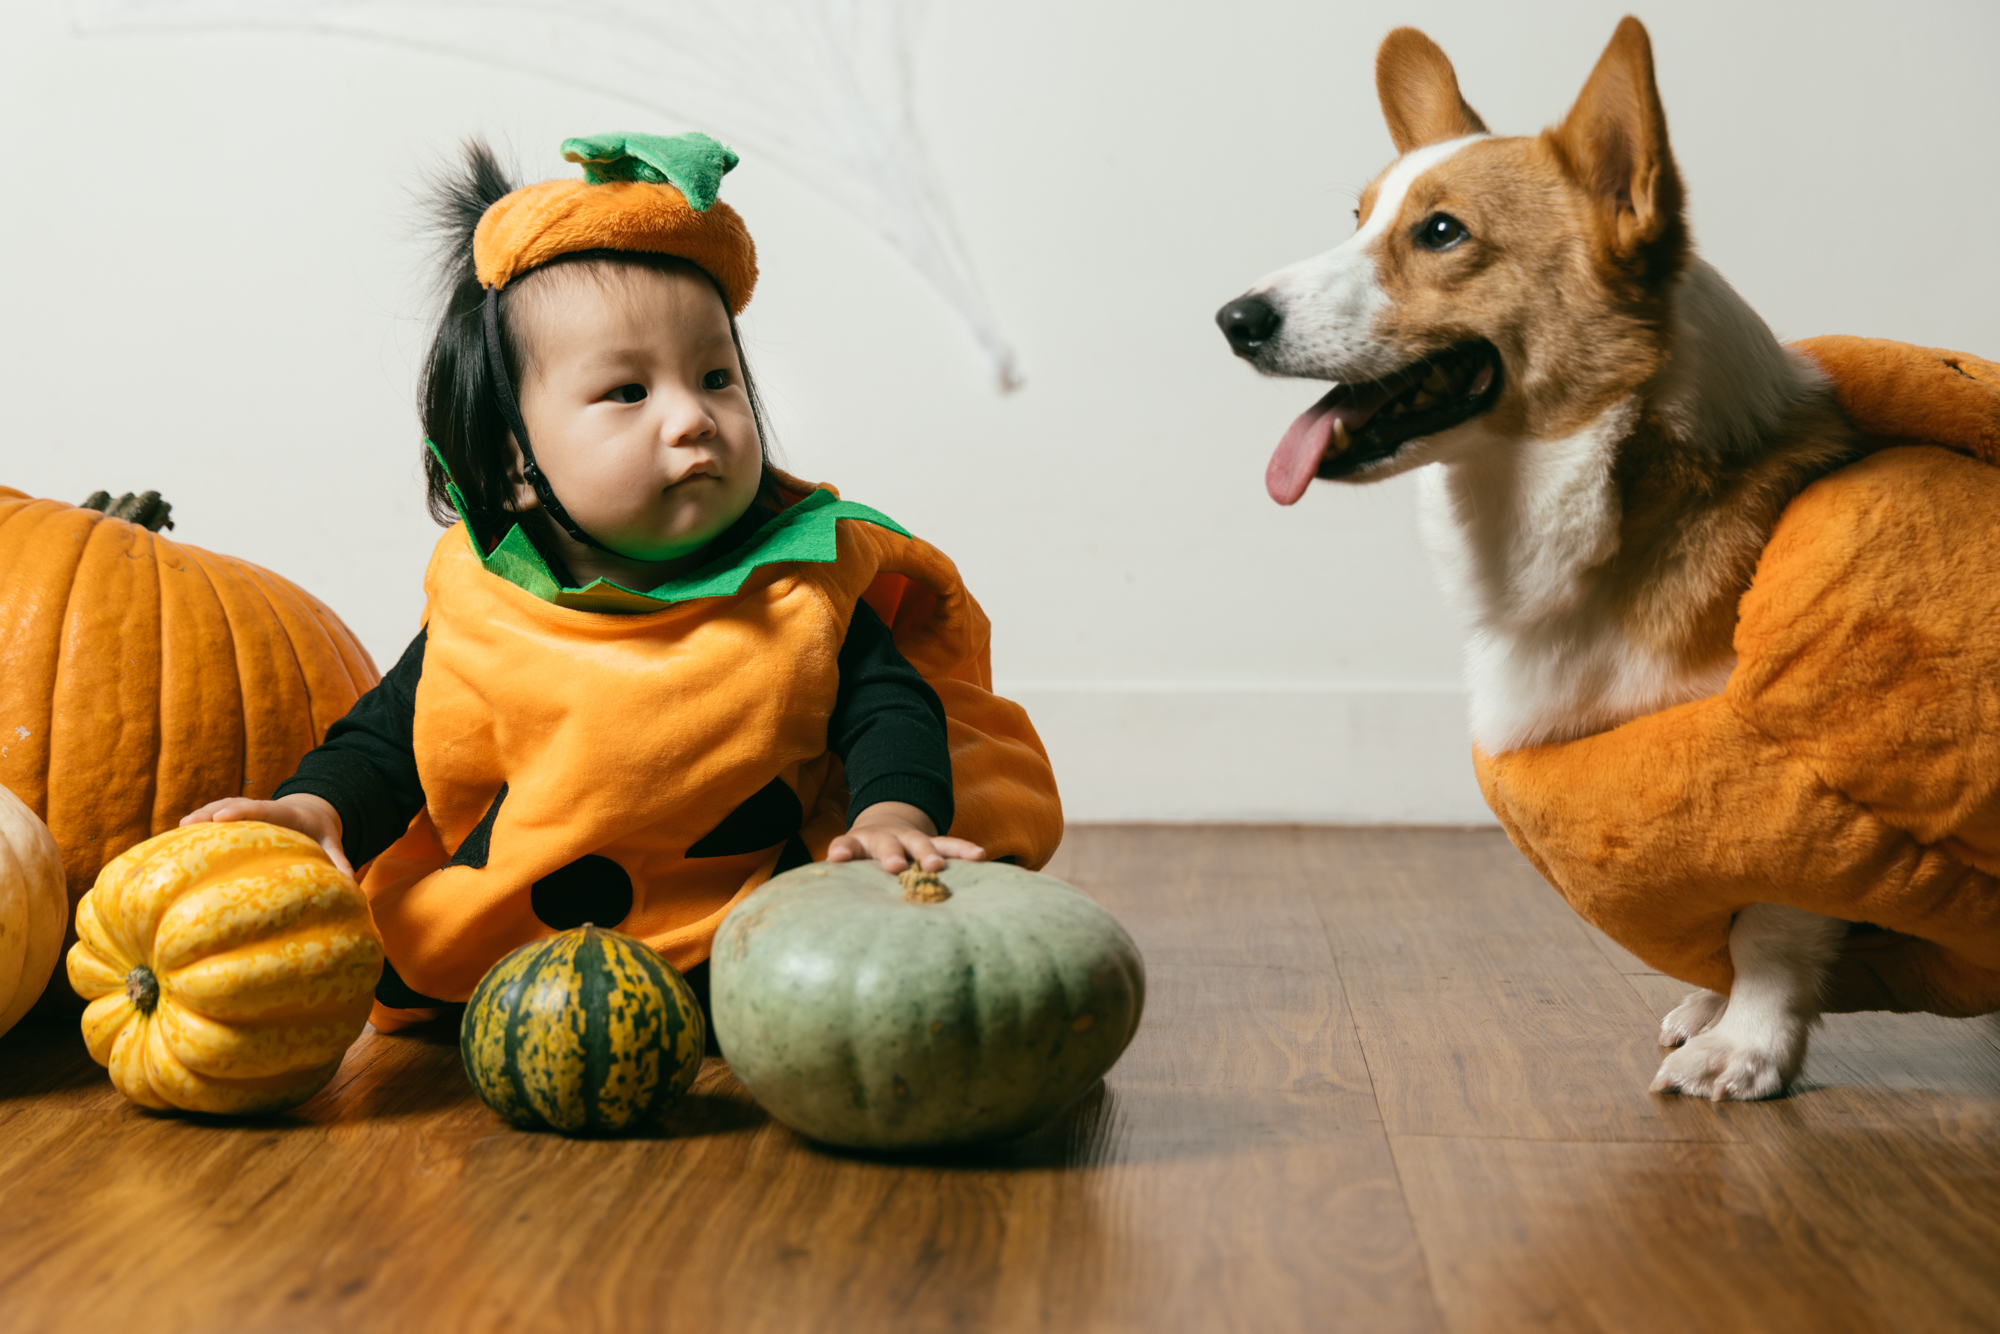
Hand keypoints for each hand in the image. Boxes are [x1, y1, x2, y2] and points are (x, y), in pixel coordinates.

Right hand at [179, 793, 351, 876]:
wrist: (312, 811)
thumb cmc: (320, 831)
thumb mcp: (332, 842)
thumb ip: (339, 858)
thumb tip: (350, 881)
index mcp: (284, 813)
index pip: (261, 808)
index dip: (241, 811)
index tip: (221, 818)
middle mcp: (261, 808)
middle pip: (232, 805)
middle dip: (211, 813)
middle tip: (188, 825)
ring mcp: (246, 811)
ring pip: (219, 808)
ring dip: (199, 817)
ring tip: (177, 832)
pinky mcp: (236, 818)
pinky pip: (214, 818)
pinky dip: (198, 825)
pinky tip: (176, 839)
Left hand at [825, 801, 984, 873]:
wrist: (886, 824)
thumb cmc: (864, 855)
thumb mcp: (849, 861)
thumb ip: (841, 878)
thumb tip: (826, 912)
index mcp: (859, 843)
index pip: (847, 845)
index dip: (843, 850)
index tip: (837, 857)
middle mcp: (886, 838)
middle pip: (887, 844)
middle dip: (891, 854)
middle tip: (894, 866)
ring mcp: (911, 839)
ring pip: (921, 843)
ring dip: (927, 852)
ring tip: (937, 865)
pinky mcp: (933, 843)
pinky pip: (949, 845)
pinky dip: (963, 850)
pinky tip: (979, 856)